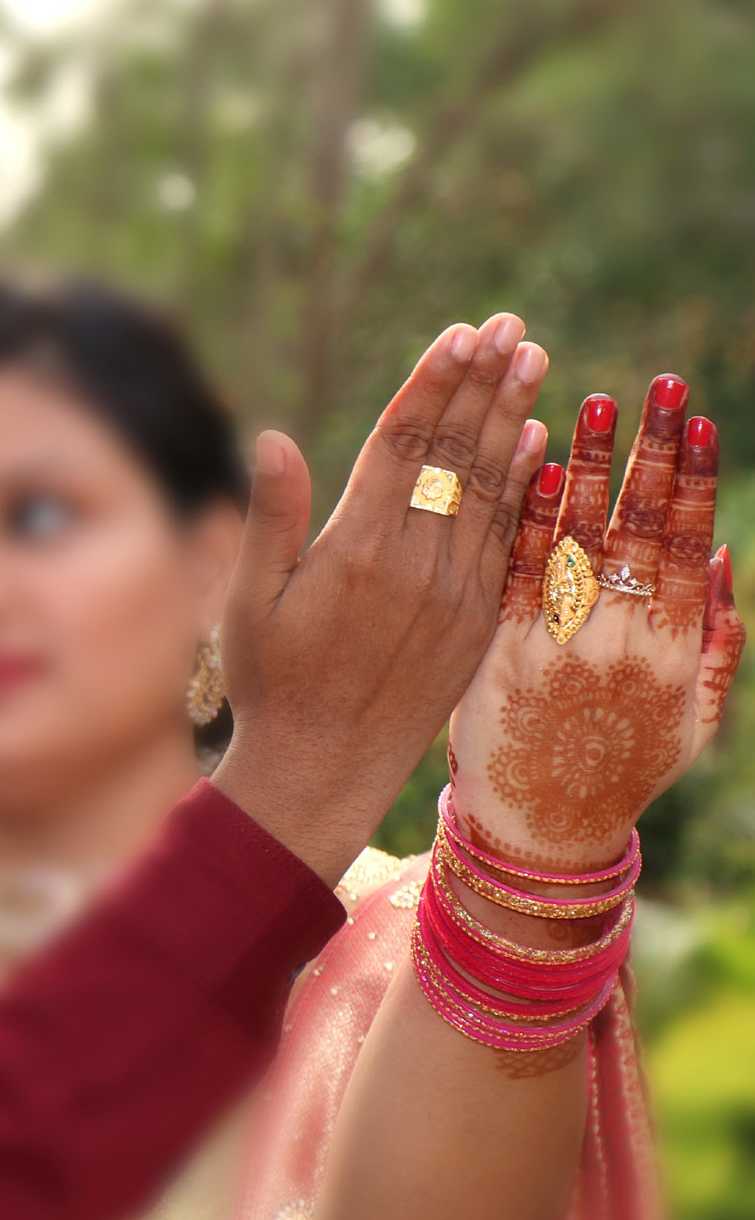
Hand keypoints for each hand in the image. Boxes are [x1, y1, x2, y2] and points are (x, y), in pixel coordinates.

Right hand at [214, 314, 549, 883]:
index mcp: (357, 550)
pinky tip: (537, 442)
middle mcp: (415, 566)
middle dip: (484, 383)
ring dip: (512, 418)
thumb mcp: (253, 600)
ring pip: (490, 488)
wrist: (324, 769)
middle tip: (510, 326)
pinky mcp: (475, 620)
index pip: (404, 445)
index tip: (460, 334)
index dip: (434, 384)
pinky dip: (523, 486)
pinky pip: (505, 538)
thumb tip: (273, 437)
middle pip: (457, 453)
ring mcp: (453, 594)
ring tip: (533, 360)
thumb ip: (272, 516)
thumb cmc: (271, 682)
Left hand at [449, 376, 746, 872]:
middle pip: (636, 530)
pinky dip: (527, 516)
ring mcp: (554, 644)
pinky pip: (515, 569)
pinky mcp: (497, 649)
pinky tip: (534, 462)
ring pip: (576, 538)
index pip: (684, 550)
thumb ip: (716, 643)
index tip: (700, 424)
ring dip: (589, 467)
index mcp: (670, 657)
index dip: (693, 484)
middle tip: (661, 387)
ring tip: (597, 404)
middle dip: (651, 453)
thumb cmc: (625, 770)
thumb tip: (722, 555)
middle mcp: (616, 644)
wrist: (539, 832)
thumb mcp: (694, 721)